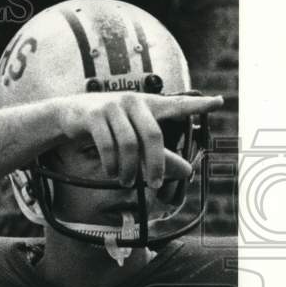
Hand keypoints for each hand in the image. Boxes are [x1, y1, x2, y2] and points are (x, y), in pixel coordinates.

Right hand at [56, 92, 221, 188]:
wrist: (68, 114)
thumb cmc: (106, 125)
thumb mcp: (133, 135)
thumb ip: (158, 151)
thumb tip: (186, 172)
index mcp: (148, 103)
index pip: (176, 104)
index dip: (197, 105)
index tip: (218, 102)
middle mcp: (132, 101)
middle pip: (152, 134)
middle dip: (155, 163)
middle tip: (154, 184)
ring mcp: (112, 106)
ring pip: (129, 143)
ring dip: (129, 168)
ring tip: (126, 182)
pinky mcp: (94, 115)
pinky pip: (107, 144)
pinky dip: (111, 163)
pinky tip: (112, 173)